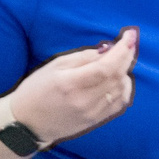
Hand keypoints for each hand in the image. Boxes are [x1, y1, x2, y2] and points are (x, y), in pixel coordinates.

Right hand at [9, 27, 137, 145]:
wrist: (28, 123)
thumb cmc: (36, 90)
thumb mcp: (54, 66)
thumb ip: (83, 57)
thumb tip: (108, 50)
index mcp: (70, 83)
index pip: (107, 66)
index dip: (123, 50)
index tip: (130, 35)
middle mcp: (84, 100)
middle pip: (117, 77)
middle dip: (126, 57)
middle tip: (128, 44)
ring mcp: (92, 113)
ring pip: (121, 89)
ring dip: (125, 72)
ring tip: (118, 62)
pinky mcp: (96, 121)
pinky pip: (119, 103)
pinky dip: (123, 88)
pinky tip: (118, 79)